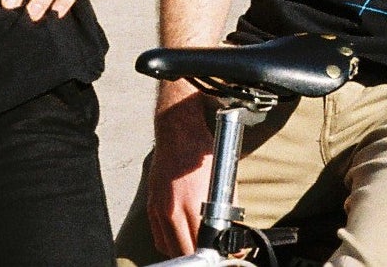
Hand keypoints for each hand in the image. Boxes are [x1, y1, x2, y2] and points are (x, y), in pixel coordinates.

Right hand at [147, 85, 215, 258]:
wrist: (178, 133)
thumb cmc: (201, 154)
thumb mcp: (224, 182)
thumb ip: (229, 213)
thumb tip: (234, 238)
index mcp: (192, 204)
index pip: (200, 246)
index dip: (213, 255)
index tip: (222, 255)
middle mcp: (172, 210)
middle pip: (184, 251)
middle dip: (199, 255)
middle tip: (211, 253)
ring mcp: (158, 209)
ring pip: (168, 248)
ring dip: (183, 252)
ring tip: (197, 248)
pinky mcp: (151, 206)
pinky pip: (159, 237)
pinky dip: (169, 244)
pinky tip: (181, 239)